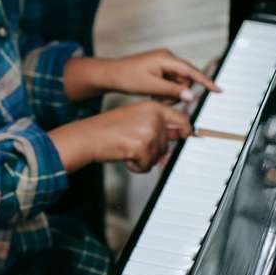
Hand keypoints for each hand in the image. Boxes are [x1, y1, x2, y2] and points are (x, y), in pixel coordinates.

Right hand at [55, 101, 190, 173]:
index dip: (186, 130)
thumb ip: (157, 123)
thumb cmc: (108, 128)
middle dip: (156, 150)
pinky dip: (137, 167)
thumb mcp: (136, 117)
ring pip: (158, 155)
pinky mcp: (142, 147)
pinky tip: (125, 158)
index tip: (186, 135)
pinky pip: (147, 166)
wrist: (89, 136)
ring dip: (144, 158)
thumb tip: (179, 133)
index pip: (181, 118)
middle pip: (168, 142)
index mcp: (153, 107)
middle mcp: (154, 118)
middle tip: (140, 149)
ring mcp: (149, 132)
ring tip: (127, 150)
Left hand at [103, 49, 219, 101]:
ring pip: (178, 84)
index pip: (191, 71)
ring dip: (170, 95)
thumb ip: (172, 91)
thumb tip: (191, 96)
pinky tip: (154, 95)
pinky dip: (165, 92)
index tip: (217, 89)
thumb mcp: (151, 87)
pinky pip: (170, 84)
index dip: (205, 81)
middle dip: (177, 93)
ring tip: (155, 98)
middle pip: (185, 80)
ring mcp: (164, 64)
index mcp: (166, 58)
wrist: (111, 74)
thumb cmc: (127, 78)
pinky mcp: (160, 70)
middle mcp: (167, 58)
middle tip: (162, 101)